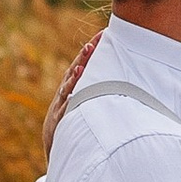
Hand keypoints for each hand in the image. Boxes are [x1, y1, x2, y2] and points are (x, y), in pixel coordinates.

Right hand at [41, 34, 102, 154]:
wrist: (57, 146)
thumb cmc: (76, 123)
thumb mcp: (86, 105)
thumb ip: (98, 90)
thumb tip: (123, 77)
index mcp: (73, 88)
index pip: (82, 65)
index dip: (90, 51)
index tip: (102, 35)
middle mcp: (65, 94)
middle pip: (74, 73)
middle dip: (82, 59)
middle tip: (91, 45)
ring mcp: (60, 107)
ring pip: (67, 90)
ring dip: (73, 79)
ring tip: (81, 67)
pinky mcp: (58, 122)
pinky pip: (63, 112)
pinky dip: (67, 103)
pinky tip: (72, 95)